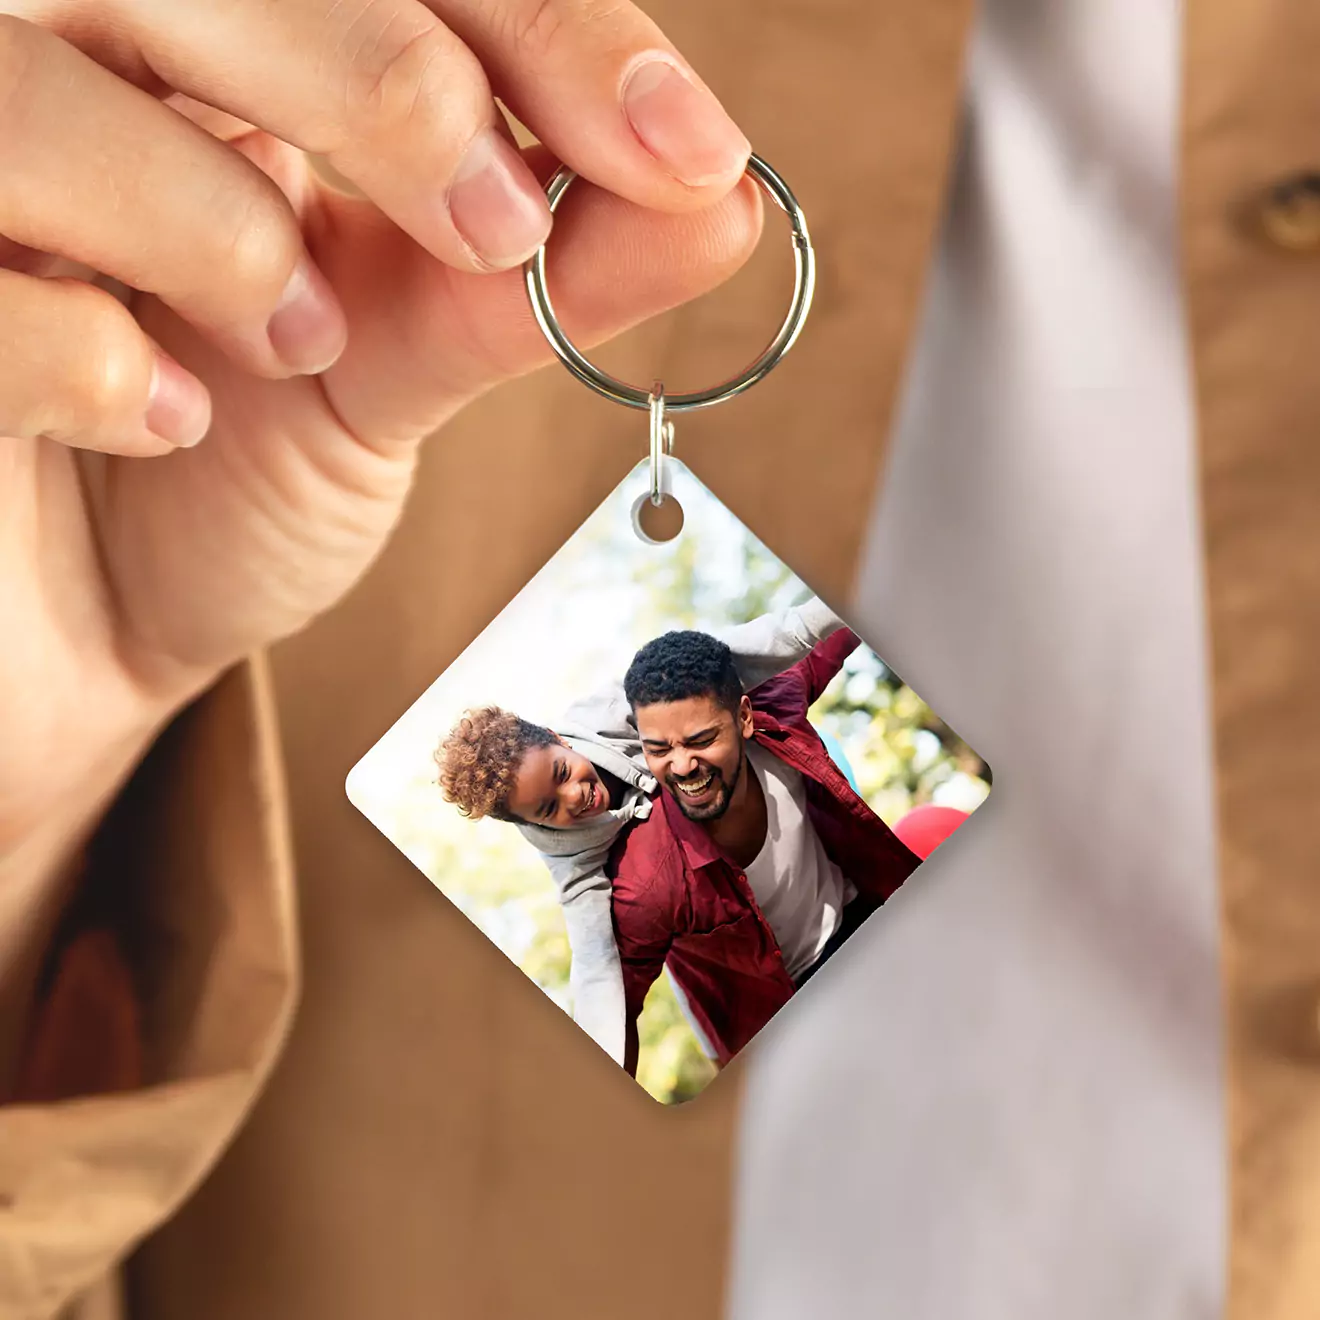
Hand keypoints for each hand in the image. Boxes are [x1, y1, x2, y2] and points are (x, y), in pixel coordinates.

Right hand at [0, 0, 761, 881]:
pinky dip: (84, 349)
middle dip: (382, 77)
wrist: (95, 625)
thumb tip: (718, 202)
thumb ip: (537, 282)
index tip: (681, 151)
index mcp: (232, 63)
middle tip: (489, 223)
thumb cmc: (237, 477)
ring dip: (212, 222)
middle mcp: (90, 68)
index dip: (548, 28)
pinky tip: (154, 420)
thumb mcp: (404, 369)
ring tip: (290, 342)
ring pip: (34, 81)